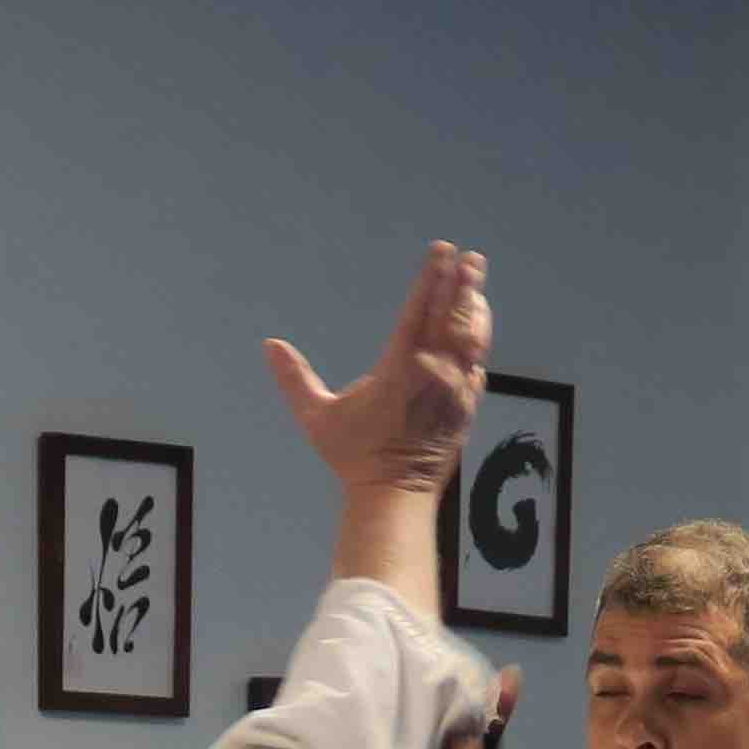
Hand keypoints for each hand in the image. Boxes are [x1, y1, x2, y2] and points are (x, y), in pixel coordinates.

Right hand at [263, 243, 488, 494]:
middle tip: (470, 257)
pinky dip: (478, 343)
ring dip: (475, 307)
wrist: (394, 496)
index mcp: (399, 368)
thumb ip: (296, 379)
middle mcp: (432, 375)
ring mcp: (454, 392)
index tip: (442, 251)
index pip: (419, 311)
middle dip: (461, 284)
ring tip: (476, 281)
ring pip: (471, 339)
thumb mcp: (318, 417)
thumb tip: (269, 345)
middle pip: (452, 318)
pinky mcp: (465, 410)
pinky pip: (477, 368)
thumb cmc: (354, 457)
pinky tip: (479, 325)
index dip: (431, 278)